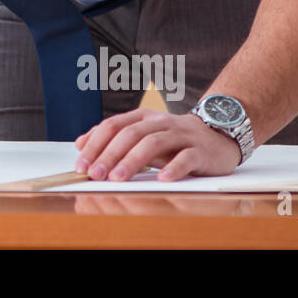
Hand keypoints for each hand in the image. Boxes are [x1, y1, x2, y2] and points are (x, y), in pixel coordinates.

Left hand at [73, 109, 242, 181]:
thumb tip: (80, 144)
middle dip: (110, 154)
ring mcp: (181, 135)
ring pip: (154, 143)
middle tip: (96, 174)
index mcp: (142, 117)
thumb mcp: (141, 135)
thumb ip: (112, 138)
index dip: (95, 144)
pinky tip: (162, 179)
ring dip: (133, 160)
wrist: (216, 135)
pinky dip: (173, 168)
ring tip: (118, 178)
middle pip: (130, 134)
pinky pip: (186, 158)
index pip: (113, 126)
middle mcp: (160, 122)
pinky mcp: (200, 150)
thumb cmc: (173, 140)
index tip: (82, 165)